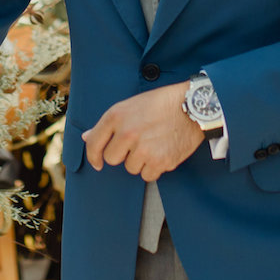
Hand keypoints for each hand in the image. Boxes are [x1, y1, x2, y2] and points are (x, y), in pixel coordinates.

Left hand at [84, 83, 202, 182]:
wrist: (192, 106)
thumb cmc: (161, 103)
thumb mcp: (130, 105)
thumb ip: (108, 123)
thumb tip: (87, 137)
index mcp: (116, 116)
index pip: (94, 144)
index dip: (93, 156)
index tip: (97, 163)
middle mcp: (127, 133)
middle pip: (112, 159)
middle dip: (122, 155)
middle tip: (138, 143)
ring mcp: (143, 149)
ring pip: (131, 168)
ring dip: (140, 161)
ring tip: (154, 143)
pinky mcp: (160, 161)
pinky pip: (148, 175)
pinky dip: (154, 168)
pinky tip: (162, 151)